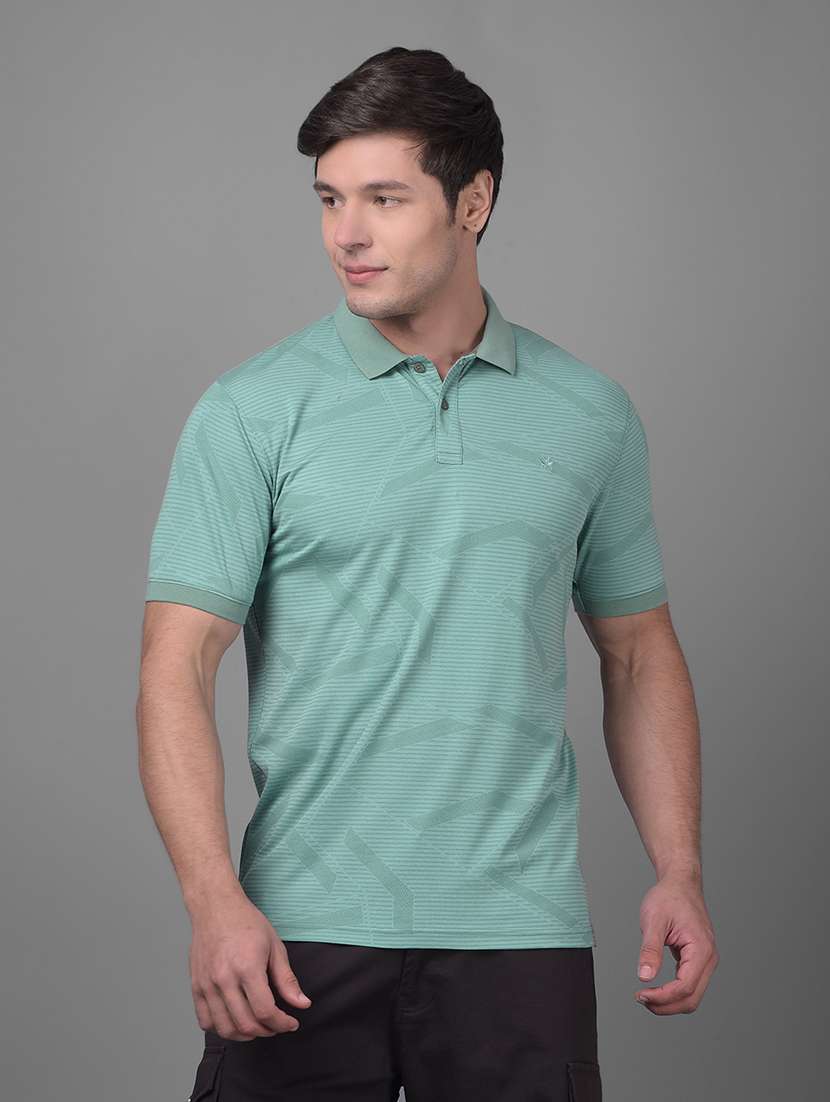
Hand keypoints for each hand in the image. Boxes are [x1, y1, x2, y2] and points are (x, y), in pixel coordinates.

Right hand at [188, 888, 312, 1039]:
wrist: (215, 907)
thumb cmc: (246, 922)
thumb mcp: (274, 946)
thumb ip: (287, 979)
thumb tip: (302, 1004)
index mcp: (247, 967)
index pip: (265, 1011)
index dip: (282, 1023)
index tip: (291, 1022)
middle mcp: (224, 979)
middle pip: (246, 1024)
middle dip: (267, 1031)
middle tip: (277, 1025)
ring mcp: (207, 984)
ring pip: (224, 1028)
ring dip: (245, 1035)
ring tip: (258, 1026)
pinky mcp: (196, 986)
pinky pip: (206, 1020)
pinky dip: (221, 1028)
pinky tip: (234, 1021)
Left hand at [634, 871, 718, 1014]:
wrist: (680, 883)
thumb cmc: (669, 897)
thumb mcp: (654, 920)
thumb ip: (650, 950)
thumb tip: (645, 977)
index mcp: (701, 949)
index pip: (685, 987)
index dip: (662, 997)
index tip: (641, 994)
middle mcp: (708, 959)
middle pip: (691, 998)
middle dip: (666, 1005)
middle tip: (640, 998)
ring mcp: (705, 961)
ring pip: (692, 995)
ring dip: (670, 1002)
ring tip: (646, 996)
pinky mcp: (698, 960)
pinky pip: (689, 985)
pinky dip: (673, 992)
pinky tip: (656, 988)